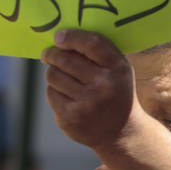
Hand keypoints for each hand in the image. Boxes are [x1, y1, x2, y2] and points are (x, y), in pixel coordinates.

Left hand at [41, 29, 142, 149]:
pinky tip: (66, 95)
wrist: (122, 132)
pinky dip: (54, 90)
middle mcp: (104, 86)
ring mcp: (87, 104)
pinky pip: (51, 93)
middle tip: (48, 54)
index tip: (58, 36)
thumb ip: (97, 53)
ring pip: (53, 75)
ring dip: (53, 73)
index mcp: (118, 69)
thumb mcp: (118, 71)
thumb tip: (61, 36)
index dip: (72, 37)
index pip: (92, 43)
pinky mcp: (70, 117)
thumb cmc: (116, 92)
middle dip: (52, 54)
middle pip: (65, 59)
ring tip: (61, 76)